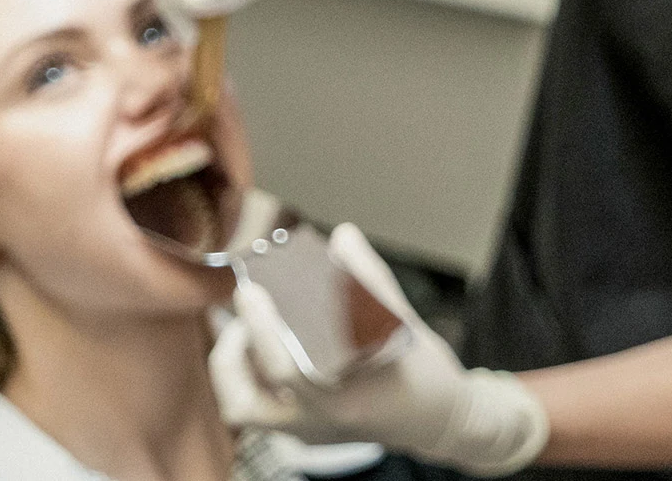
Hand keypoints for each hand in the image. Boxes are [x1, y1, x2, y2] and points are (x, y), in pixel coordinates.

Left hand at [210, 224, 548, 476]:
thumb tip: (343, 236)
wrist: (440, 419)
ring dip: (236, 365)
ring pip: (245, 409)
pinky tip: (272, 342)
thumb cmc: (424, 371)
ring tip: (251, 326)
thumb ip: (368, 277)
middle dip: (231, 350)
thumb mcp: (401, 320)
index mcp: (343, 400)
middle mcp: (317, 425)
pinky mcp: (307, 435)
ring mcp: (308, 435)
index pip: (285, 369)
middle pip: (244, 403)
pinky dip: (254, 372)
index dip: (262, 328)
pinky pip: (262, 406)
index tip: (251, 290)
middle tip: (245, 306)